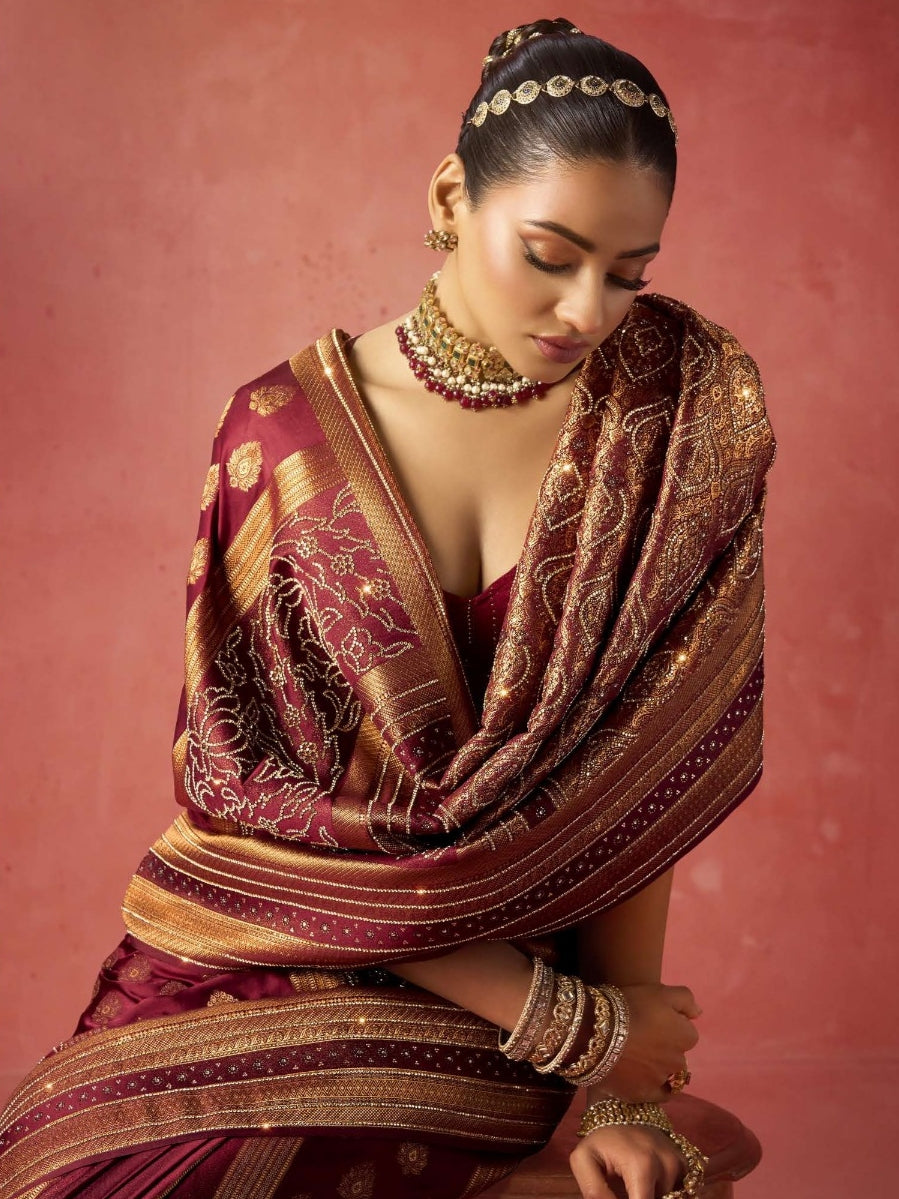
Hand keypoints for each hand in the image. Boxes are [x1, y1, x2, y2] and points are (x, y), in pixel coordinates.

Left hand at [570, 1123, 687, 1198]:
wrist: (621, 1109)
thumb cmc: (601, 1139)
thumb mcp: (583, 1161)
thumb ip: (594, 1191)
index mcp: (642, 1167)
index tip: (620, 1195)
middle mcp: (668, 1165)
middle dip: (640, 1197)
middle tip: (625, 1187)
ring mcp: (679, 1163)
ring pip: (667, 1197)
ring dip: (652, 1194)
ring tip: (634, 1184)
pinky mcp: (685, 1163)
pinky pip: (680, 1190)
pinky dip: (665, 1191)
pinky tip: (650, 1182)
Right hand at [602, 984, 699, 1101]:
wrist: (595, 1032)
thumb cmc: (630, 1006)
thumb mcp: (661, 992)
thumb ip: (686, 1000)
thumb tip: (699, 1014)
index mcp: (685, 1036)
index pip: (686, 1031)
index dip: (670, 1024)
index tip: (653, 1019)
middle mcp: (678, 1061)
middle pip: (676, 1053)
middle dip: (664, 1046)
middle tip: (642, 1036)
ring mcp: (661, 1080)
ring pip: (666, 1073)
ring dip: (656, 1066)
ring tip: (636, 1056)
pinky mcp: (643, 1095)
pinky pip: (657, 1094)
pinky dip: (652, 1087)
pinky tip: (641, 1077)